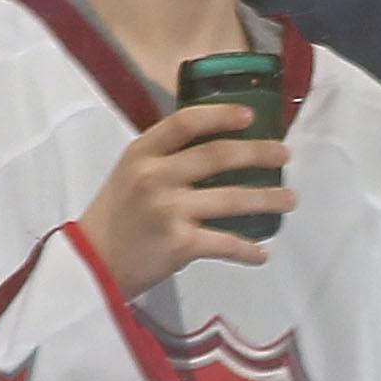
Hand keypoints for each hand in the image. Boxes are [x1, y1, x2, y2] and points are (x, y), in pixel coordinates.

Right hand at [74, 100, 293, 300]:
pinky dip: (248, 250)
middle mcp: (156, 176)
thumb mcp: (129, 173)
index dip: (222, 115)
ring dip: (266, 199)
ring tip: (289, 200)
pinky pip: (225, 243)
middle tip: (283, 154)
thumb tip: (215, 146)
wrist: (92, 266)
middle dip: (258, 153)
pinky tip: (262, 253)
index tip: (250, 116)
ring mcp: (169, 210)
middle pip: (218, 156)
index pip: (186, 121)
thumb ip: (164, 158)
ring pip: (231, 199)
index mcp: (142, 153)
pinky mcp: (180, 244)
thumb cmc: (114, 218)